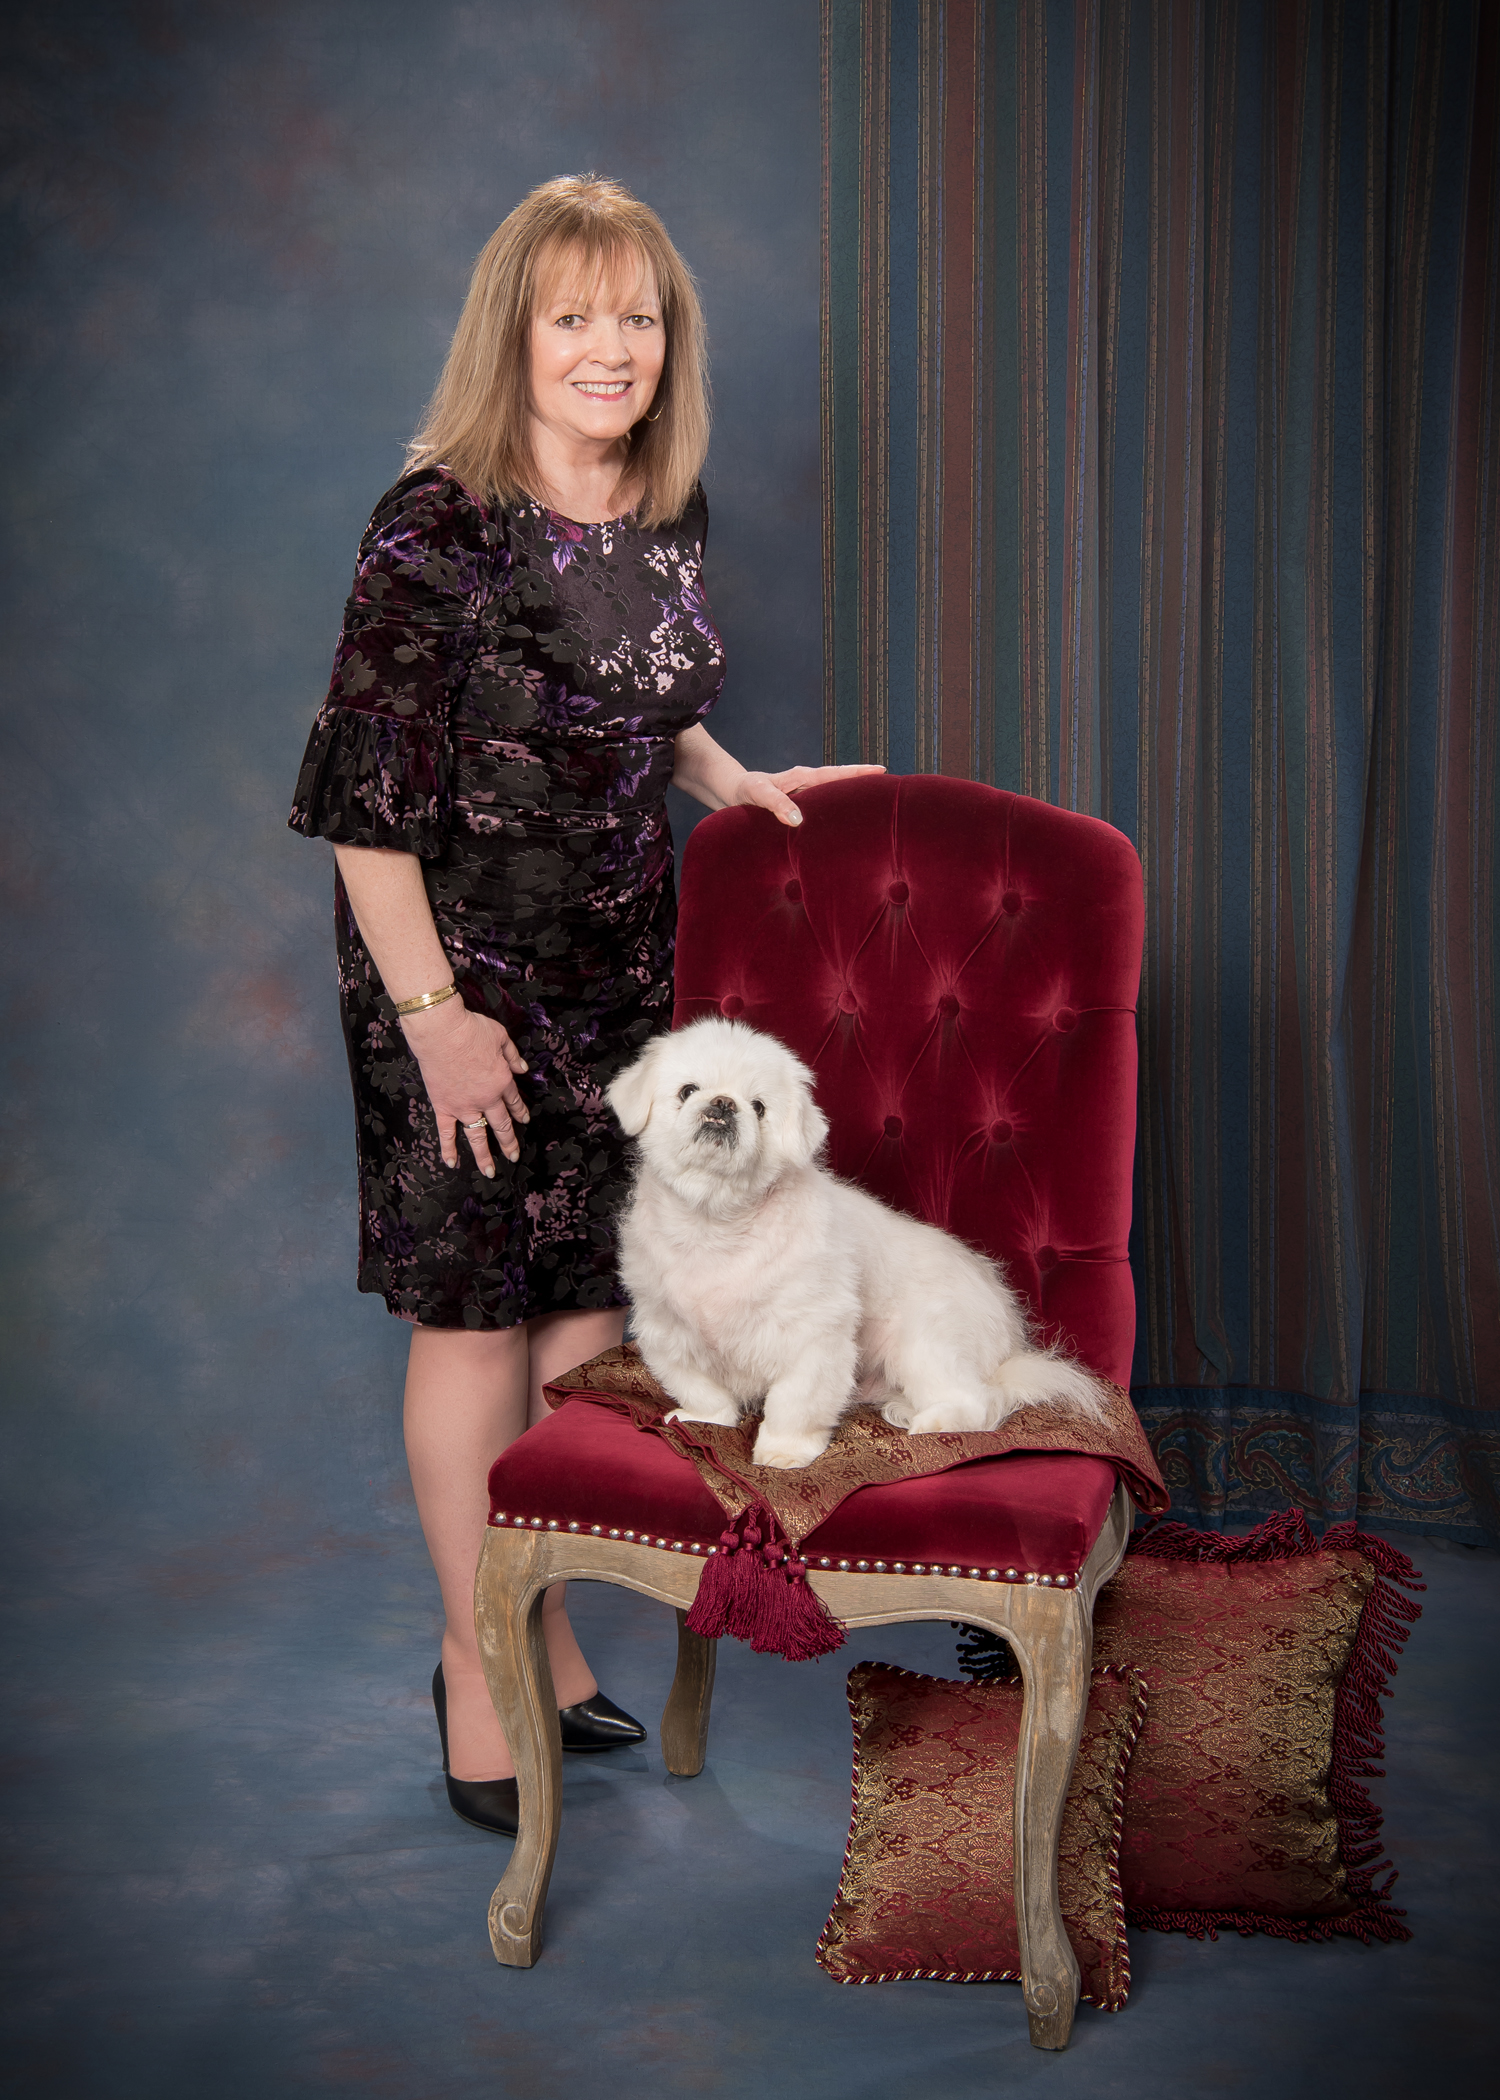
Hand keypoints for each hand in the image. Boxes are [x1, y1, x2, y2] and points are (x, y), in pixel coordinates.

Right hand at [399, 999, 529, 1176]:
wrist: (443, 1033)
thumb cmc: (472, 1030)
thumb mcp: (501, 1037)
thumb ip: (512, 1056)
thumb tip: (523, 1069)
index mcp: (502, 1081)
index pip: (514, 1101)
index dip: (520, 1112)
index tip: (524, 1120)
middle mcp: (486, 1099)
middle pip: (501, 1125)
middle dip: (509, 1142)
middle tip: (514, 1156)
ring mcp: (465, 1106)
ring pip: (478, 1136)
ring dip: (484, 1155)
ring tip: (490, 1172)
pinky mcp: (444, 1107)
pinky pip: (446, 1132)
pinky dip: (448, 1149)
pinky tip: (452, 1164)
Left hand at [732, 762, 886, 827]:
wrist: (730, 794)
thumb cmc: (744, 791)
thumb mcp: (758, 794)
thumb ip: (776, 804)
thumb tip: (799, 820)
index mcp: (802, 778)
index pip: (835, 774)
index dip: (858, 773)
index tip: (881, 771)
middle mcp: (808, 785)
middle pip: (842, 783)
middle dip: (864, 785)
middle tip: (891, 790)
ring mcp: (805, 797)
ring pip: (834, 797)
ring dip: (852, 801)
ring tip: (876, 809)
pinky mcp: (799, 809)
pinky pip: (823, 810)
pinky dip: (836, 815)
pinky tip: (845, 828)